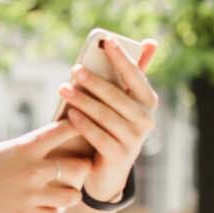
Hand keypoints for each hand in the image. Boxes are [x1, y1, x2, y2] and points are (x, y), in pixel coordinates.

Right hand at [0, 121, 95, 212]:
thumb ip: (22, 152)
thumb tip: (39, 148)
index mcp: (25, 146)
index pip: (66, 129)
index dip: (76, 129)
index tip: (76, 133)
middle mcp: (33, 168)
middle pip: (80, 166)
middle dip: (80, 169)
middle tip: (73, 172)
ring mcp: (30, 194)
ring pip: (72, 196)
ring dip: (68, 195)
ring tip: (59, 195)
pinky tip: (41, 211)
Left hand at [54, 37, 159, 200]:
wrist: (108, 171)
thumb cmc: (112, 127)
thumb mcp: (121, 102)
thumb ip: (130, 74)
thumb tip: (150, 42)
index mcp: (148, 101)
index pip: (135, 75)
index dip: (121, 58)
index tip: (105, 41)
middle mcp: (146, 120)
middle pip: (116, 96)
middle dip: (94, 81)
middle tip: (74, 69)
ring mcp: (134, 139)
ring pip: (105, 115)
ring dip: (82, 100)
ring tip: (63, 89)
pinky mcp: (120, 156)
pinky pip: (98, 135)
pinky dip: (83, 124)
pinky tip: (69, 114)